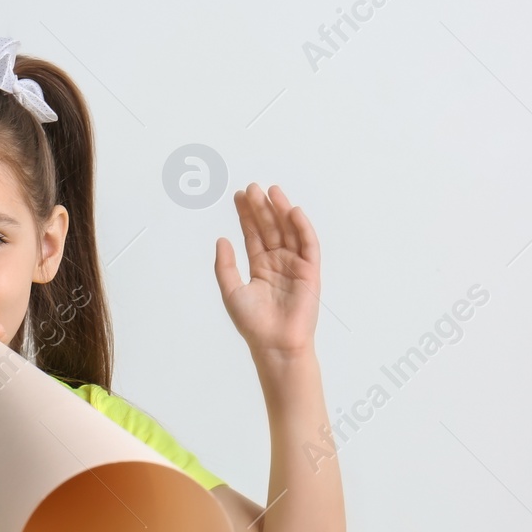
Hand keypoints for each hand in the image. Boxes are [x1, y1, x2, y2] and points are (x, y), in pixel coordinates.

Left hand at [215, 182, 320, 359]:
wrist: (274, 343)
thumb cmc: (253, 323)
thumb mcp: (231, 290)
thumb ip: (225, 265)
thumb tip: (221, 238)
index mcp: (260, 267)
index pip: (253, 234)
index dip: (246, 215)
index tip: (238, 196)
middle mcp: (279, 262)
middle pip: (270, 228)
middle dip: (261, 208)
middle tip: (252, 187)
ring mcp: (295, 265)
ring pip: (288, 231)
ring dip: (281, 211)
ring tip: (271, 191)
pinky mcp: (310, 271)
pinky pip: (308, 244)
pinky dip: (302, 227)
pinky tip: (292, 211)